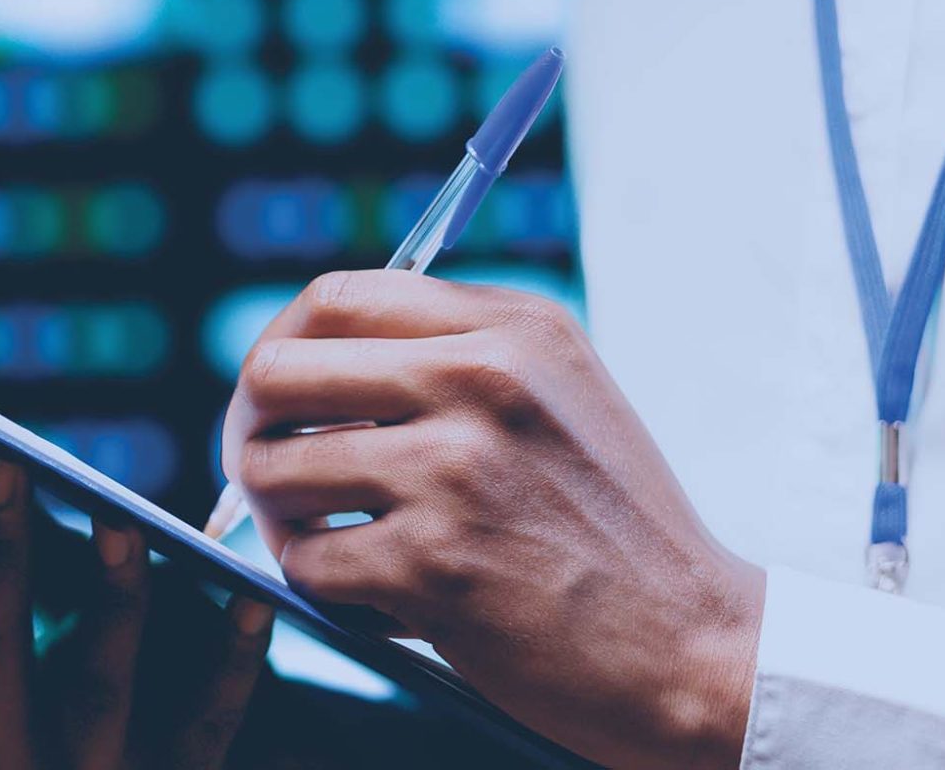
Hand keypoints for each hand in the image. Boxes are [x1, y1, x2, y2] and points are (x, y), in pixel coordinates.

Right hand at [0, 430, 278, 768]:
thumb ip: (9, 555)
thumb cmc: (102, 692)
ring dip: (106, 598)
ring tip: (117, 520)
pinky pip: (210, 720)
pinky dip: (232, 656)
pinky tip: (249, 594)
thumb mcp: (47, 634)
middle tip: (5, 457)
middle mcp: (17, 754)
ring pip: (95, 688)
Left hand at [222, 270, 764, 768]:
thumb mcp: (561, 395)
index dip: (278, 346)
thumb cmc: (615, 531)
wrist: (695, 646)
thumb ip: (454, 354)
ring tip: (334, 547)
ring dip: (283, 523)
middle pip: (277, 374)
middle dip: (249, 433)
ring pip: (273, 473)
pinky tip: (379, 602)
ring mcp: (453, 471)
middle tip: (265, 477)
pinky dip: (325, 592)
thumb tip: (307, 357)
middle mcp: (481, 381)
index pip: (334, 299)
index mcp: (510, 329)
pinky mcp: (433, 564)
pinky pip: (305, 564)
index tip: (274, 399)